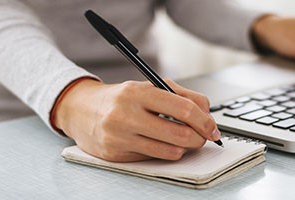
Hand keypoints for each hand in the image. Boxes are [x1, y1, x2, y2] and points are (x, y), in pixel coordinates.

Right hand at [54, 79, 219, 161]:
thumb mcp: (150, 86)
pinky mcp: (116, 155)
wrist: (81, 110)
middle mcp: (127, 114)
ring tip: (184, 140)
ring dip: (185, 148)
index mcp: (138, 92)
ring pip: (170, 151)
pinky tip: (163, 144)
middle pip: (180, 133)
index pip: (183, 108)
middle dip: (199, 138)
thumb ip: (182, 95)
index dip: (204, 121)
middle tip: (203, 137)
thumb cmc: (121, 98)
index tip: (213, 128)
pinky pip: (154, 158)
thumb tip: (207, 112)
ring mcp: (120, 137)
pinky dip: (166, 153)